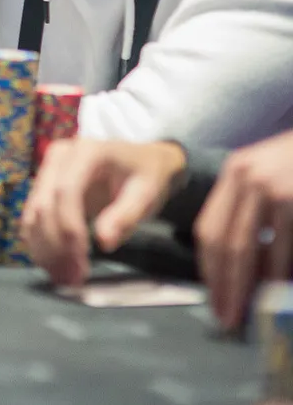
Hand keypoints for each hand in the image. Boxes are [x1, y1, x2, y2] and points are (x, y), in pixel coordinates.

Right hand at [20, 139, 186, 285]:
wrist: (141, 161)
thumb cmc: (146, 176)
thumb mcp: (146, 194)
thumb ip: (126, 216)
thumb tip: (104, 242)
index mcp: (86, 152)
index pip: (66, 191)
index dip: (69, 226)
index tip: (81, 258)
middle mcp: (59, 157)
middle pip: (44, 204)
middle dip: (55, 245)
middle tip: (72, 278)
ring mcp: (47, 171)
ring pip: (32, 214)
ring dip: (44, 249)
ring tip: (63, 278)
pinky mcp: (42, 187)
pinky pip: (32, 218)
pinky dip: (39, 244)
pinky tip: (53, 265)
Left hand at [195, 131, 292, 329]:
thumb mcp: (268, 175)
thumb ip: (250, 211)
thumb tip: (239, 264)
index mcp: (235, 175)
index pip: (209, 230)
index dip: (210, 269)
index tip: (214, 298)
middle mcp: (249, 179)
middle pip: (227, 245)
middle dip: (226, 287)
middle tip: (228, 319)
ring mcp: (278, 189)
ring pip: (261, 253)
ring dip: (258, 288)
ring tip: (257, 314)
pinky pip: (289, 250)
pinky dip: (285, 275)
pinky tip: (283, 290)